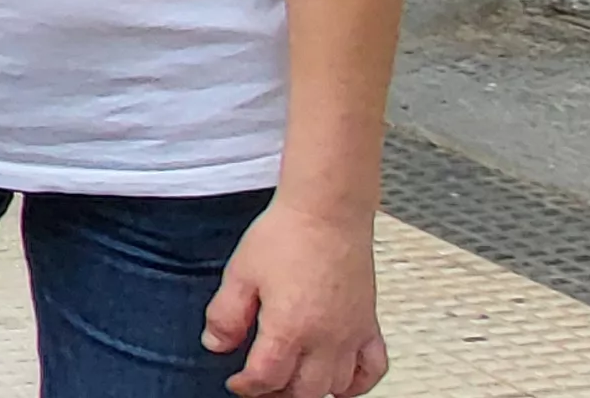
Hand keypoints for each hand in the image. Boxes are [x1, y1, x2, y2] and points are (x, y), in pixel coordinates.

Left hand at [207, 204, 386, 396]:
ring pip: (338, 387)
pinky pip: (373, 369)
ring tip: (290, 381)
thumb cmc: (286, 234)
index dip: (247, 387)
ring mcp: (352, 333)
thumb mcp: (240, 274)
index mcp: (290, 327)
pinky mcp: (369, 324)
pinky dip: (357, 383)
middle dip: (277, 394)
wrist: (327, 210)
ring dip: (312, 391)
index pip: (267, 378)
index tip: (236, 381)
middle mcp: (326, 337)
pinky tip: (339, 383)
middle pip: (304, 391)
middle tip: (260, 385)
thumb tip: (216, 345)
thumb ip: (225, 315)